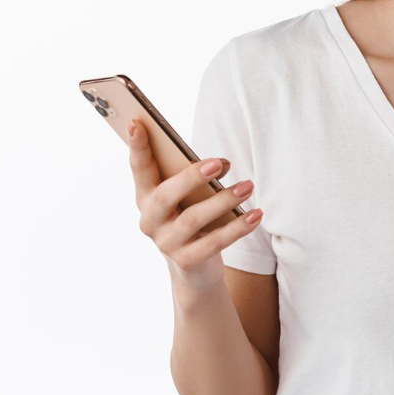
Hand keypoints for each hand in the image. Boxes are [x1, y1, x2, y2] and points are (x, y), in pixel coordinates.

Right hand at [125, 117, 264, 299]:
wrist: (195, 271)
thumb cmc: (191, 221)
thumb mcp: (188, 198)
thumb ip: (196, 179)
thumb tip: (221, 164)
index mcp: (146, 197)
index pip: (139, 169)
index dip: (137, 147)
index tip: (138, 123)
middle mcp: (150, 220)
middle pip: (166, 196)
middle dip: (192, 177)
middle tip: (220, 162)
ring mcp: (166, 243)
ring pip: (193, 219)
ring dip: (223, 200)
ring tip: (248, 186)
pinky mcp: (186, 261)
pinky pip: (214, 243)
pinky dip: (237, 228)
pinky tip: (255, 215)